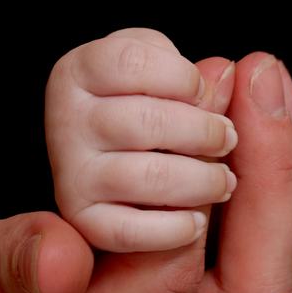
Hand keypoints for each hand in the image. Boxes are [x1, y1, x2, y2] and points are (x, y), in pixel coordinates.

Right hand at [45, 28, 237, 251]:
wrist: (109, 166)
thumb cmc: (144, 110)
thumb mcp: (161, 77)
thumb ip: (194, 78)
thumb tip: (224, 73)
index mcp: (78, 73)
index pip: (131, 62)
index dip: (180, 77)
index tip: (201, 93)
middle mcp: (64, 122)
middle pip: (146, 121)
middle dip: (203, 133)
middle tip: (227, 141)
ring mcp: (70, 173)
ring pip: (146, 176)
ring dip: (200, 181)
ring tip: (223, 183)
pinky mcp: (83, 219)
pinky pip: (128, 229)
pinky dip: (171, 228)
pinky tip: (197, 222)